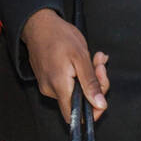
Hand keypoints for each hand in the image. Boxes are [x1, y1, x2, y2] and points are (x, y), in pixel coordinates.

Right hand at [21, 7, 109, 122]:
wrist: (38, 23)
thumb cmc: (58, 36)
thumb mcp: (80, 56)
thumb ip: (90, 83)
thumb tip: (100, 104)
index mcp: (59, 87)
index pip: (75, 117)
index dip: (92, 112)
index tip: (102, 95)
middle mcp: (51, 90)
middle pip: (79, 102)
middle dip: (96, 84)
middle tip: (99, 64)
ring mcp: (48, 85)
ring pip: (76, 91)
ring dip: (89, 76)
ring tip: (93, 57)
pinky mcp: (49, 79)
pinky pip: (69, 83)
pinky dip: (80, 74)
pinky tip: (83, 59)